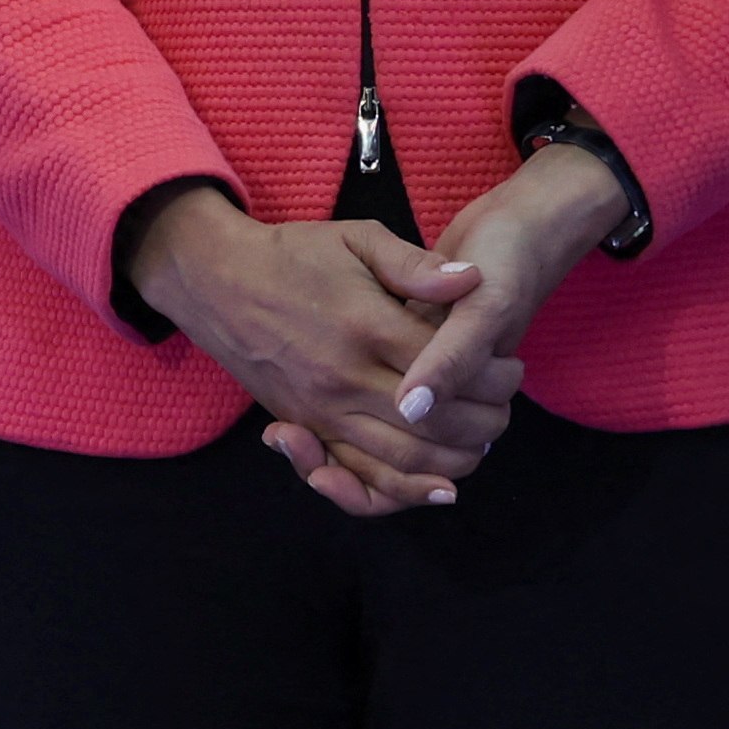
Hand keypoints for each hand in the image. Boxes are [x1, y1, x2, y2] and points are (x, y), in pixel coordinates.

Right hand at [129, 193, 497, 517]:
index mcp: (364, 326)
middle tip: (506, 410)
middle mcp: (343, 378)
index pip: (447, 368)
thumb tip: (473, 280)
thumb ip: (416, 265)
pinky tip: (438, 486)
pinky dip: (401, 489)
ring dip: (452, 460)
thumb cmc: (292, 254)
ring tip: (482, 441)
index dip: (490, 376)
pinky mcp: (304, 427)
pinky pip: (359, 475)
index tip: (514, 369)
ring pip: (402, 458)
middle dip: (482, 423)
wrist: (215, 281)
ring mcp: (321, 410)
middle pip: (432, 423)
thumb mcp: (357, 239)